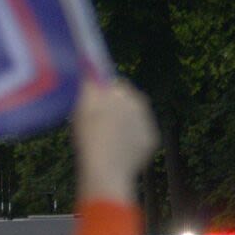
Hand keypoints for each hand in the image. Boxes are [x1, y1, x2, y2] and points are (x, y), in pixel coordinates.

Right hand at [72, 78, 158, 202]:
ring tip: (106, 138)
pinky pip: (139, 136)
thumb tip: (89, 66)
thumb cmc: (90, 135)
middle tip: (98, 123)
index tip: (93, 106)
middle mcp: (141, 103)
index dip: (102, 94)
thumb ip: (88, 82)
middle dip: (115, 108)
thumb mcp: (83, 105)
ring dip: (123, 124)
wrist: (106, 169)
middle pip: (126, 100)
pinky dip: (130, 141)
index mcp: (125, 92)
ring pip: (134, 118)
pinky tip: (117, 149)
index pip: (115, 85)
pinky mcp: (151, 141)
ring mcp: (148, 123)